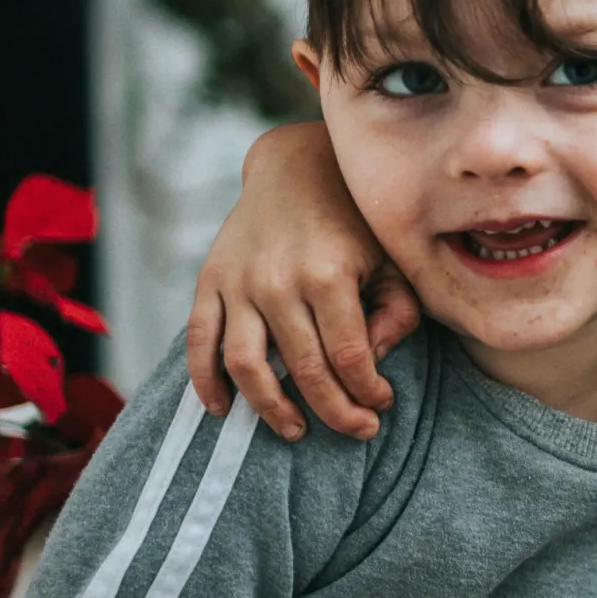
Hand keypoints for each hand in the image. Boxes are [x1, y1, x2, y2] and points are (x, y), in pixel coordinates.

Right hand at [184, 120, 419, 440]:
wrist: (297, 167)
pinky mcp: (210, 280)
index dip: (368, 392)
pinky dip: (205, 380)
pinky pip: (199, 340)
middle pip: (304, 369)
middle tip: (356, 430)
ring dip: (270, 408)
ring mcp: (239, 282)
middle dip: (334, 411)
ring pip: (246, 365)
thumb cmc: (355, 220)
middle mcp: (279, 281)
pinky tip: (222, 409)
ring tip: (296, 431)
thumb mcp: (392, 259)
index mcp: (330, 274)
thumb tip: (373, 362)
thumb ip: (397, 312)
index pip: (350, 357)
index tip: (381, 407)